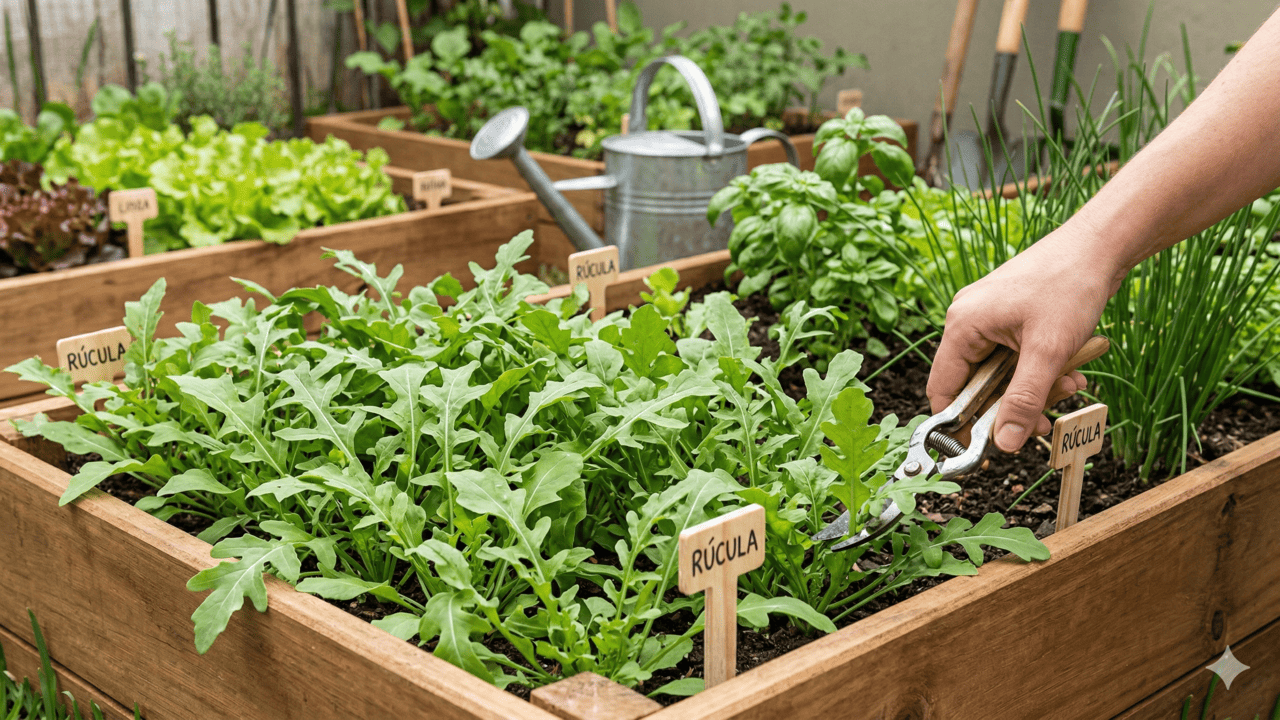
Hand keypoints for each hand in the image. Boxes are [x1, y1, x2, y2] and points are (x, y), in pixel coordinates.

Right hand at [927, 225, 1121, 451]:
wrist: (1100, 245)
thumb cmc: (1069, 285)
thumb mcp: (1048, 352)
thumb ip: (1024, 401)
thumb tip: (1004, 444)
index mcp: (962, 325)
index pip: (943, 388)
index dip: (960, 422)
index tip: (988, 445)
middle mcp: (968, 320)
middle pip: (976, 384)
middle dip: (1013, 404)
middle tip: (1046, 418)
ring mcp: (989, 317)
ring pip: (1002, 373)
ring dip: (1034, 387)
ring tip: (1070, 384)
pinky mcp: (1010, 316)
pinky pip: (1016, 356)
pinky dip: (1041, 369)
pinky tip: (1071, 369)